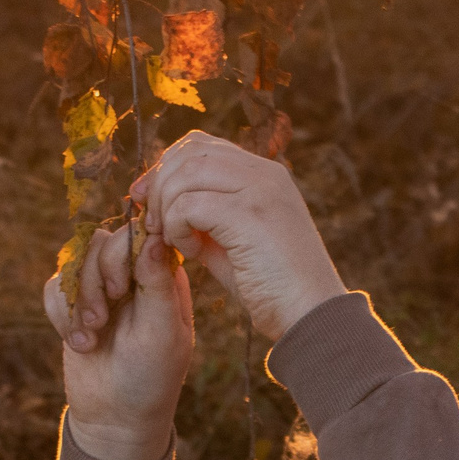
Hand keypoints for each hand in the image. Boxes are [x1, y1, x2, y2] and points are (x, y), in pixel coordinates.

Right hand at [43, 219, 194, 459]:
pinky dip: (62, 316)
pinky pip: (55, 288)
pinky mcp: (74, 307)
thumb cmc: (151, 378)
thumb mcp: (162, 333)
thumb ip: (158, 284)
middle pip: (101, 243)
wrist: (116, 419)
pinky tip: (80, 344)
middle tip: (103, 318)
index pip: (139, 234)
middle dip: (96, 280)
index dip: (121, 252)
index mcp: (164, 276)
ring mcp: (102, 290)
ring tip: (92, 338)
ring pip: (74, 262)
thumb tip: (153, 237)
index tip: (121, 288)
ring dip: (79, 302)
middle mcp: (133, 276)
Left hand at [132, 131, 346, 341]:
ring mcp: (260, 189)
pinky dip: (178, 228)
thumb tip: (163, 207)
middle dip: (158, 185)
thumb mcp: (234, 243)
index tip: (147, 199)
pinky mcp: (250, 214)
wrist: (311, 314)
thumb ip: (206, 219)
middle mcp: (265, 173)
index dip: (166, 167)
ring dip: (167, 209)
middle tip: (151, 223)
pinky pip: (190, 205)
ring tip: (173, 242)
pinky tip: (192, 252)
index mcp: (264, 174)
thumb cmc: (272, 288)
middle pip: (190, 152)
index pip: (202, 145)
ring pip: (186, 174)